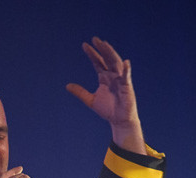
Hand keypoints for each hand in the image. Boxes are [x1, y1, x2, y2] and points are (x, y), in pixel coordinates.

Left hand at [65, 36, 144, 151]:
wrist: (118, 121)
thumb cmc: (108, 110)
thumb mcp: (91, 100)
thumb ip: (80, 93)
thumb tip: (67, 86)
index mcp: (104, 77)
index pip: (98, 62)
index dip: (92, 54)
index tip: (85, 45)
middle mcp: (112, 76)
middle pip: (107, 59)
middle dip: (101, 49)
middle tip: (95, 39)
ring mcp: (120, 80)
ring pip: (115, 64)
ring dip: (111, 54)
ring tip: (105, 44)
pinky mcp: (127, 87)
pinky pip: (126, 77)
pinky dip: (126, 70)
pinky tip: (126, 62)